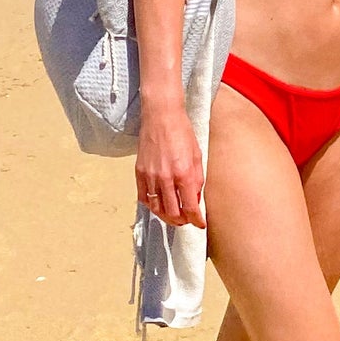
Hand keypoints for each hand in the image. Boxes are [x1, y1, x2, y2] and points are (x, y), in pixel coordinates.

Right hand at [136, 94, 204, 227]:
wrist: (161, 116)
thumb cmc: (182, 133)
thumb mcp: (198, 156)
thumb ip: (197, 180)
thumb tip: (195, 200)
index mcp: (184, 173)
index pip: (190, 208)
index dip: (196, 220)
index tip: (200, 224)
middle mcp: (166, 178)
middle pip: (172, 213)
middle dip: (182, 221)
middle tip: (188, 220)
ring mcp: (150, 176)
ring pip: (157, 209)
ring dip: (166, 217)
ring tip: (174, 216)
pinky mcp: (139, 173)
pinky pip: (144, 198)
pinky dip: (152, 206)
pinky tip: (159, 205)